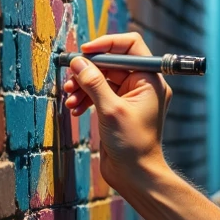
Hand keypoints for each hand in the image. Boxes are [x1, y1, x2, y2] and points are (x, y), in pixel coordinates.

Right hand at [61, 33, 171, 193]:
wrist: (135, 175)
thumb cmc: (132, 144)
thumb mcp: (110, 110)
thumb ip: (93, 82)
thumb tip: (78, 61)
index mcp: (150, 80)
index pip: (130, 46)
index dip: (107, 44)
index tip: (85, 52)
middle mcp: (142, 85)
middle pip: (112, 63)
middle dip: (89, 69)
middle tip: (70, 77)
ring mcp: (130, 98)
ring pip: (102, 79)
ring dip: (83, 86)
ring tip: (70, 98)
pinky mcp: (118, 110)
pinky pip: (99, 94)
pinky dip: (85, 99)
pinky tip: (74, 109)